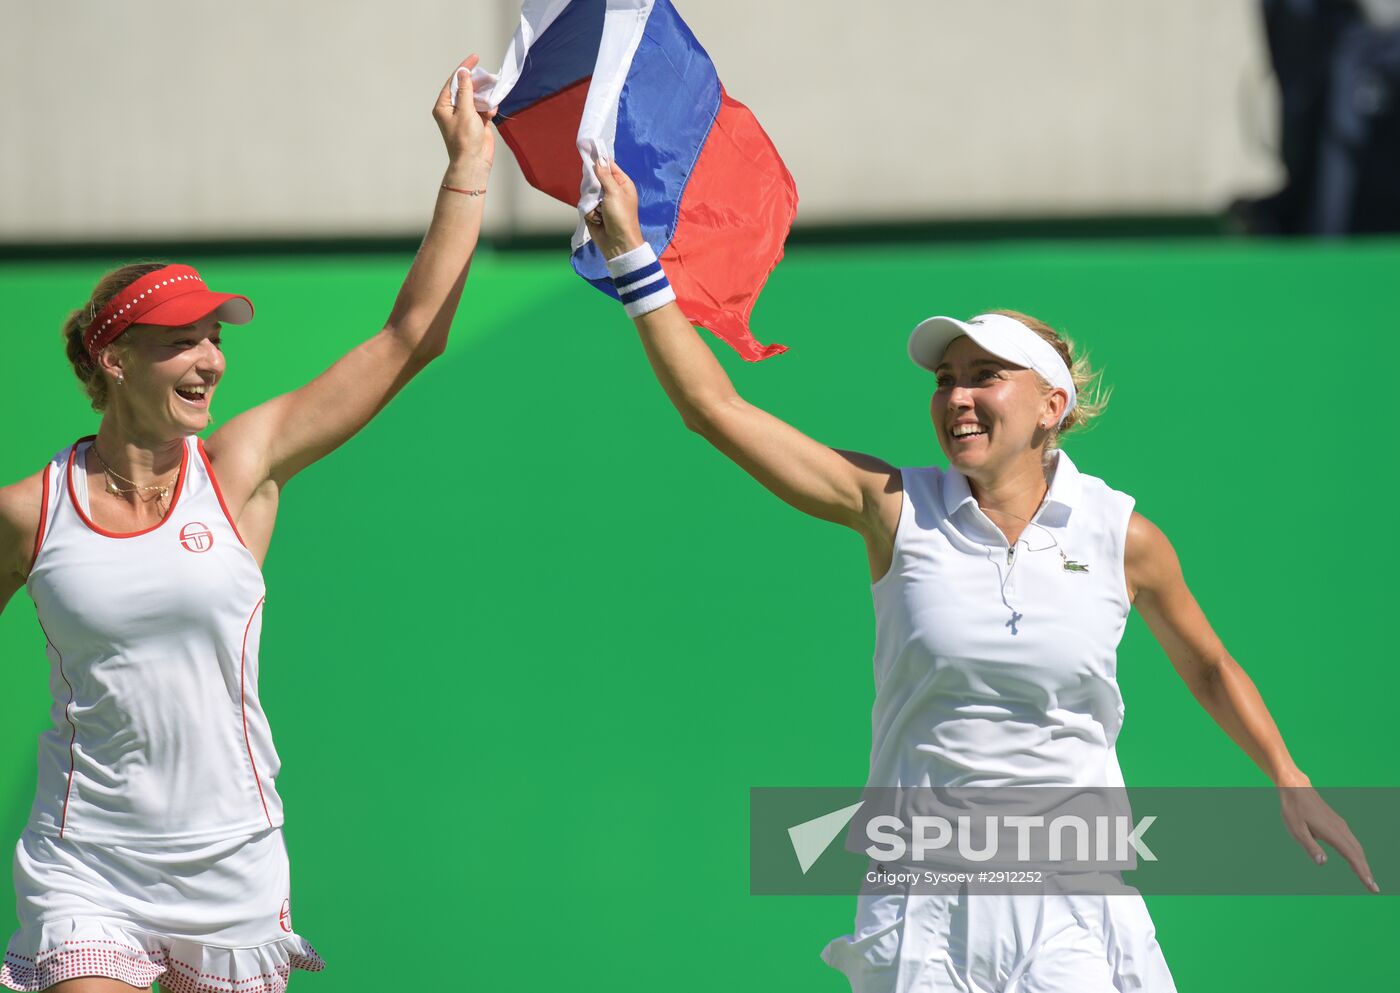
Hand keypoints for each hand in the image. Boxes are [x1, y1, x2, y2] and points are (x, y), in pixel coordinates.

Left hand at [433, 56, 494, 180]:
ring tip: (492, 92)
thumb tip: (463, 73)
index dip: (464, 69)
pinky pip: (484, 108)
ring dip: (485, 96)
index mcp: (444, 106)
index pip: (453, 81)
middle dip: (477, 83)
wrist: (474, 162)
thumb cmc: (465, 140)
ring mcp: (466, 115)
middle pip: (465, 88)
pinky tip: (491, 112)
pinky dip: (489, 107)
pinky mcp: (477, 122)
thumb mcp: (465, 111)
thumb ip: (466, 90)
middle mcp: (453, 109)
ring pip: (476, 97)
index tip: (474, 58)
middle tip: (488, 76)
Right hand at [584, 159, 644, 259]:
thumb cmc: (621, 216)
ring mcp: (602, 202)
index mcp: (622, 183)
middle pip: (595, 178)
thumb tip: (600, 159)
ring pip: (588, 192)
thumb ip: (605, 175)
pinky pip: (586, 205)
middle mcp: (612, 191)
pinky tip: (597, 219)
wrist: (617, 243)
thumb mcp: (614, 192)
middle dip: (593, 186)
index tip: (588, 152)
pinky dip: (590, 212)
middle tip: (597, 193)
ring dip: (591, 201)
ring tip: (600, 211)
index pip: (609, 166)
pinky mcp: (594, 212)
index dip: (599, 161)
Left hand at [1279, 785, 1378, 892]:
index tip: (1371, 886)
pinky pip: (1352, 841)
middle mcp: (1340, 829)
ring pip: (1356, 846)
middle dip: (1366, 871)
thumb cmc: (1293, 810)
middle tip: (1373, 889)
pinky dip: (1357, 853)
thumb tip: (1323, 863)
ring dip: (1363, 863)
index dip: (1361, 872)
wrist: (1295, 788)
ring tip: (1367, 878)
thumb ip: (1310, 846)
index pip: (1352, 856)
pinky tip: (1356, 859)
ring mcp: (1340, 825)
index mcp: (1332, 832)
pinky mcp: (1337, 823)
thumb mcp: (1296, 830)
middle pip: (1358, 853)